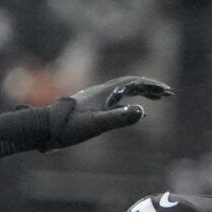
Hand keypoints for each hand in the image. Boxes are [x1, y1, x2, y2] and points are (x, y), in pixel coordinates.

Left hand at [46, 75, 173, 149]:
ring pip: (123, 91)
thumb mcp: (96, 125)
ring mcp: (95, 98)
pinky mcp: (90, 107)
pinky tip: (130, 111)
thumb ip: (119, 118)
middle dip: (150, 88)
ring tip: (156, 100)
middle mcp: (101, 92)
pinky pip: (115, 99)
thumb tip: (142, 112)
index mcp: (105, 92)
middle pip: (131, 84)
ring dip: (141, 93)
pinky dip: (128, 102)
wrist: (44, 129)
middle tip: (167, 94)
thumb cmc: (69, 128)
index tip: (167, 91)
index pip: (133, 82)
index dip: (152, 86)